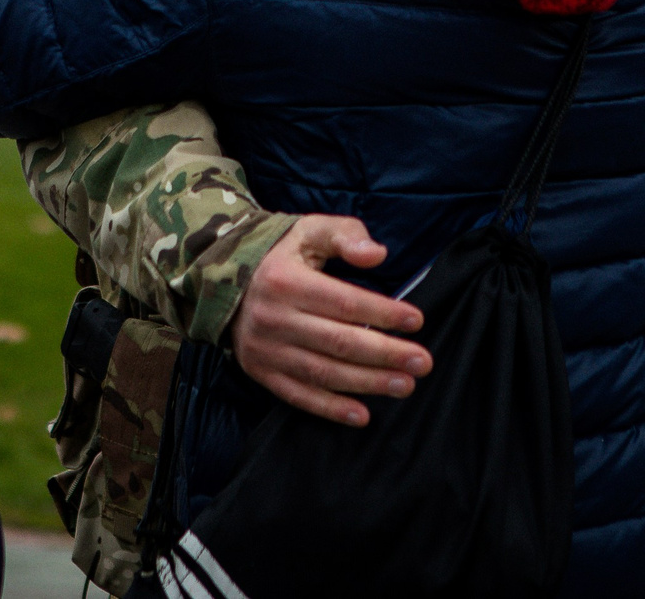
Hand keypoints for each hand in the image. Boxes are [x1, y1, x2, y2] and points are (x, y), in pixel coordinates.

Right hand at [232, 214, 431, 426]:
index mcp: (286, 281)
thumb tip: (377, 255)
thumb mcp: (309, 230)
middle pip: (338, 342)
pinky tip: (362, 415)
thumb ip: (345, 236)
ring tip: (404, 385)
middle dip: (385, 354)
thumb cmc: (280, 254)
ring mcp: (266, 349)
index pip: (343, 302)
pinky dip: (331, 409)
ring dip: (367, 383)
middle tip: (422, 363)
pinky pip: (299, 395)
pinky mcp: (261, 371)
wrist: (223, 280)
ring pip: (323, 372)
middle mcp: (273, 318)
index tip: (416, 320)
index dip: (382, 313)